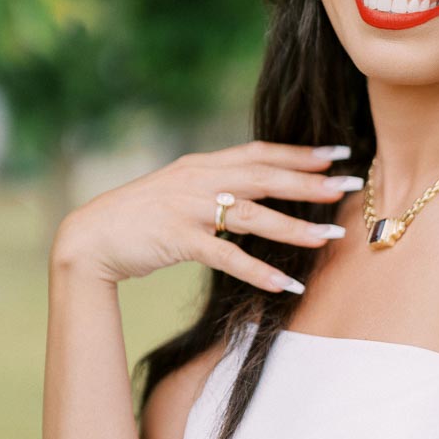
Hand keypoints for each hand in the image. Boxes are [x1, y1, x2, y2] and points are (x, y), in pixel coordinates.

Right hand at [50, 140, 359, 286]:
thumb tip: (255, 191)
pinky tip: (286, 285)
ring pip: (253, 216)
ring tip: (328, 238)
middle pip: (264, 177)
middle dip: (309, 182)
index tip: (336, 154)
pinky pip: (227, 256)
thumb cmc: (139, 216)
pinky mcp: (178, 239)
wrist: (90, 236)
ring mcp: (188, 209)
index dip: (299, 153)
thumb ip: (215, 186)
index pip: (259, 152)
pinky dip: (258, 271)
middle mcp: (199, 180)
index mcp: (202, 164)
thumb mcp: (179, 190)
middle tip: (348, 187)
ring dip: (293, 228)